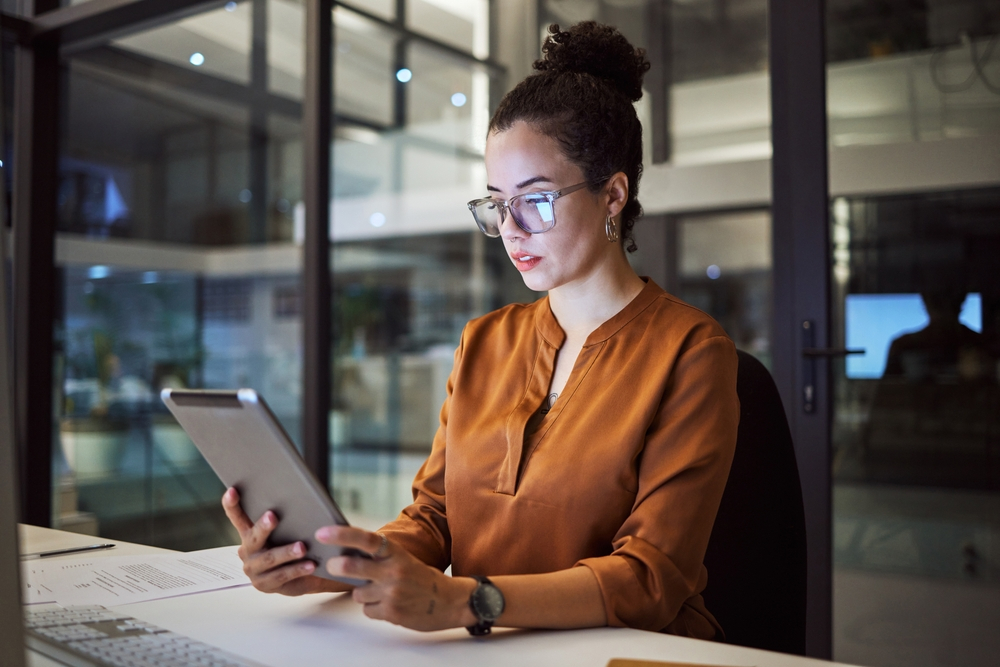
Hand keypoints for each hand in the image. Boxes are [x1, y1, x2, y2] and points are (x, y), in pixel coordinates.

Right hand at [222, 487, 349, 595]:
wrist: (303, 577)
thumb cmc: (294, 546)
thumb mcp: (288, 531)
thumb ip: (286, 518)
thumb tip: (299, 497)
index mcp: (249, 534)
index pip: (237, 517)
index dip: (232, 505)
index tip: (232, 491)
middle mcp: (247, 551)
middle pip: (253, 538)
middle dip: (263, 527)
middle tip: (273, 516)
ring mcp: (253, 570)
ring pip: (269, 559)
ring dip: (286, 552)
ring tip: (302, 547)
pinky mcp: (264, 585)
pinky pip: (281, 575)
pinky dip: (297, 569)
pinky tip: (310, 564)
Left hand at [317, 525, 477, 631]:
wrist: (450, 601)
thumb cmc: (422, 578)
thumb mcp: (403, 560)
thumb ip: (379, 558)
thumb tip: (345, 557)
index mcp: (396, 553)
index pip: (365, 539)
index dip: (341, 535)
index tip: (322, 533)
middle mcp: (393, 571)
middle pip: (352, 566)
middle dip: (336, 566)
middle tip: (330, 564)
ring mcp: (392, 592)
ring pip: (357, 593)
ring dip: (364, 593)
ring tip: (383, 592)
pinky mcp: (392, 612)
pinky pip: (367, 610)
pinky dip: (373, 608)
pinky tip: (390, 605)